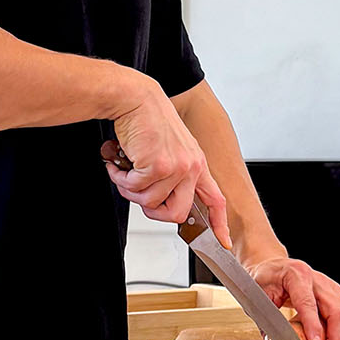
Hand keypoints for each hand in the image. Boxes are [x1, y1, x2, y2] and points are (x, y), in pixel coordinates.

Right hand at [98, 80, 230, 240]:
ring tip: (124, 171)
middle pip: (178, 214)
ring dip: (130, 190)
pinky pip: (135, 189)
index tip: (222, 241)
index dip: (219, 224)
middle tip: (139, 196)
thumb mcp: (170, 147)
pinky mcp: (158, 166)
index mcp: (197, 163)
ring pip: (151, 203)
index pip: (216, 199)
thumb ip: (173, 173)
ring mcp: (176, 167)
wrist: (135, 98)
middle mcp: (191, 167)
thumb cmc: (148, 120)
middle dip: (154, 212)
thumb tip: (160, 200)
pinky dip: (121, 179)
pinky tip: (118, 164)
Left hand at [241, 253, 339, 339]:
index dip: (314, 326)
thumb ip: (266, 319)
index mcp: (296, 276)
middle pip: (338, 311)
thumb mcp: (257, 296)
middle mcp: (318, 280)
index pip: (308, 303)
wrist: (275, 267)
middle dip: (335, 339)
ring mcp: (332, 287)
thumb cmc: (266, 280)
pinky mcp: (338, 295)